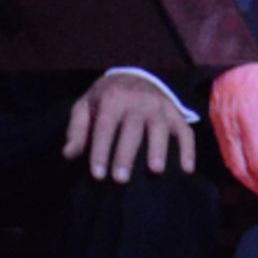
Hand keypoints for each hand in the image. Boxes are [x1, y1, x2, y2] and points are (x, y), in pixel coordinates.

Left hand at [63, 71, 194, 180]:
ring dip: (158, 148)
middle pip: (133, 128)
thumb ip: (77, 130)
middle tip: (120, 180)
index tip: (97, 176)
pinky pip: (185, 131)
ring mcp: (159, 106)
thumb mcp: (85, 107)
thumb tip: (69, 155)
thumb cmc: (104, 100)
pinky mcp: (175, 113)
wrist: (132, 77)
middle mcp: (138, 100)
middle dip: (126, 153)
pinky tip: (186, 169)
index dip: (101, 150)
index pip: (106, 126)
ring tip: (155, 171)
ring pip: (160, 127)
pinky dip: (188, 149)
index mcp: (113, 98)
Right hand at [210, 61, 257, 201]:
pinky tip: (250, 170)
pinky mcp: (214, 123)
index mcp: (250, 116)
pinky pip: (225, 153)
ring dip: (247, 181)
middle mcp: (231, 125)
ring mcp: (219, 125)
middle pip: (241, 168)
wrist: (233, 50)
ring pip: (230, 163)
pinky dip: (237, 167)